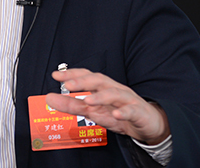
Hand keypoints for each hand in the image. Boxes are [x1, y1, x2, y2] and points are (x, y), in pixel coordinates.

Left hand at [45, 68, 169, 144]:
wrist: (149, 124)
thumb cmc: (121, 114)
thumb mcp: (94, 111)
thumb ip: (72, 105)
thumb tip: (50, 98)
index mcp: (104, 88)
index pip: (87, 76)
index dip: (72, 74)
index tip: (56, 75)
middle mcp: (115, 90)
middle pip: (100, 81)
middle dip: (83, 81)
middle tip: (68, 84)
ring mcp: (128, 100)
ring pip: (115, 94)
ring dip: (101, 96)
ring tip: (88, 101)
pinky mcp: (139, 112)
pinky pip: (132, 111)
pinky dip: (124, 112)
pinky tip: (117, 114)